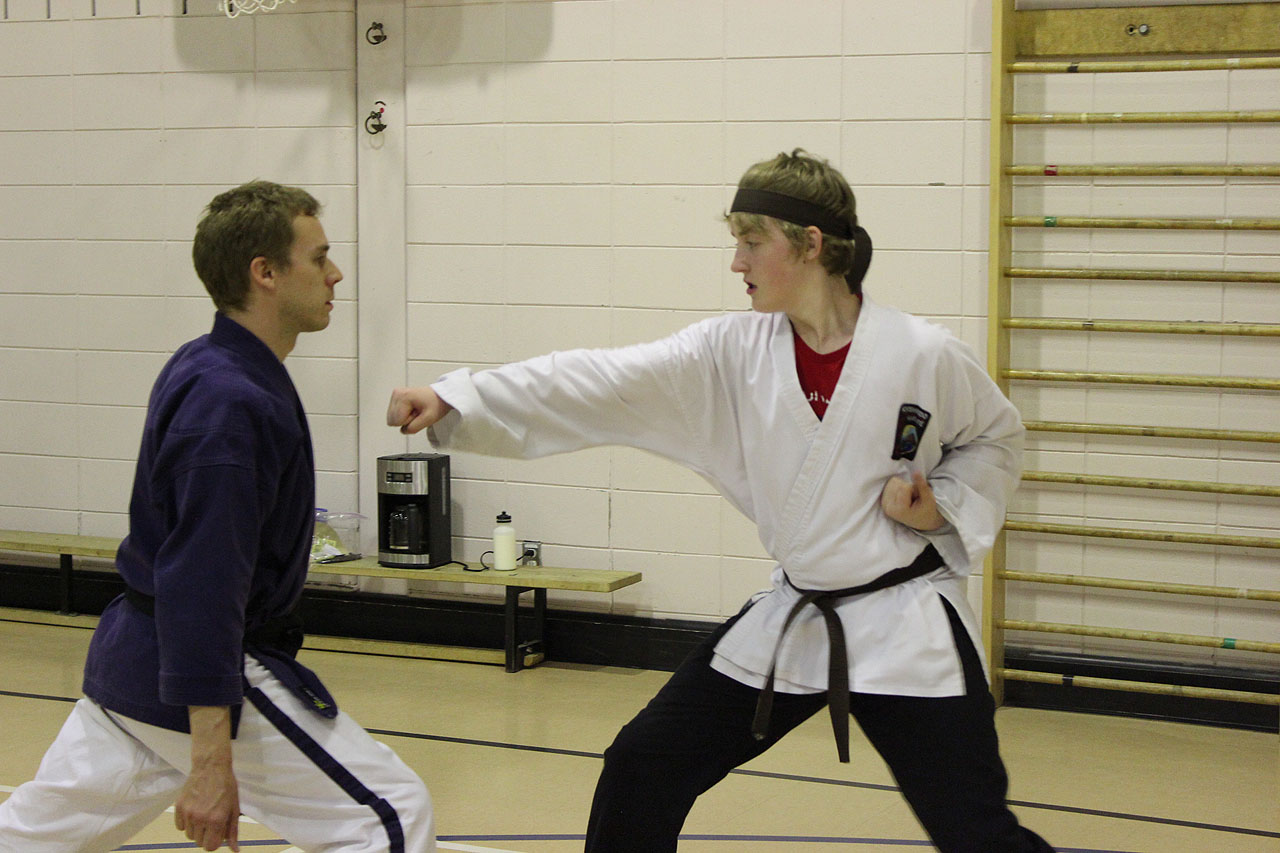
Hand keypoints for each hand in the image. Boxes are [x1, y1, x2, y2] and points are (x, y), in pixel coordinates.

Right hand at [176, 706, 239, 851]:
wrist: (211, 766)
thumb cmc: (226, 787)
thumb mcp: (234, 808)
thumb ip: (233, 831)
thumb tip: (235, 851)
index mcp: (216, 820)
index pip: (209, 847)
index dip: (214, 841)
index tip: (217, 832)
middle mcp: (200, 818)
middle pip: (198, 842)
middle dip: (206, 835)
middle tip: (212, 820)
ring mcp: (187, 813)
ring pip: (188, 835)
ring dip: (196, 829)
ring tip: (203, 813)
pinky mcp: (178, 807)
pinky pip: (179, 826)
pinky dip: (186, 822)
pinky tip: (194, 810)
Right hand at [386, 386, 453, 434]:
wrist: (440, 395)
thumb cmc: (436, 405)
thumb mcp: (429, 419)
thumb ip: (413, 427)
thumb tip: (402, 430)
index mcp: (404, 397)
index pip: (397, 422)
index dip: (409, 422)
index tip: (419, 413)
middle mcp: (397, 393)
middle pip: (392, 420)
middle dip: (406, 420)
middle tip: (418, 412)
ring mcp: (396, 394)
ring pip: (392, 418)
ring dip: (405, 417)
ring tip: (416, 410)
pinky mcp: (396, 396)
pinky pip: (394, 414)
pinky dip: (403, 414)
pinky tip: (413, 408)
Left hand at [880, 470, 944, 531]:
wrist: (921, 519)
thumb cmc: (926, 510)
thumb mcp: (929, 499)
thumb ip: (922, 486)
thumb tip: (915, 472)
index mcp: (899, 510)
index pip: (905, 487)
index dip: (915, 489)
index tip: (917, 499)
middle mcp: (888, 507)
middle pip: (898, 484)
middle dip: (909, 487)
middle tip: (914, 499)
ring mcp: (884, 503)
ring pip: (893, 481)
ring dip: (903, 486)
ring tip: (909, 498)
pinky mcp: (883, 499)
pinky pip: (890, 483)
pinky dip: (898, 486)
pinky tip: (903, 496)